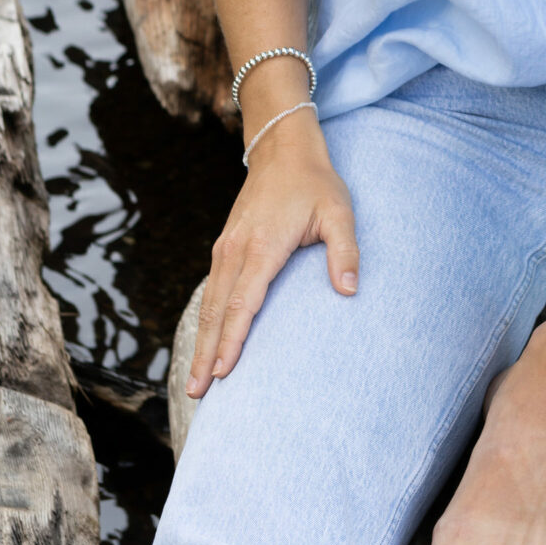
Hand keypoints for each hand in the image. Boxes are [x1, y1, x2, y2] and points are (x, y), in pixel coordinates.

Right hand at [186, 113, 358, 396]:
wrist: (282, 149)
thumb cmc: (315, 183)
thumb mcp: (339, 212)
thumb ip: (345, 251)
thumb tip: (349, 290)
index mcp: (263, 246)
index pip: (245, 302)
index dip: (233, 339)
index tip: (223, 372)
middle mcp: (236, 250)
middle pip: (218, 311)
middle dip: (206, 354)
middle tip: (199, 395)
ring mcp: (225, 248)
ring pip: (209, 303)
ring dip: (201, 342)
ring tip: (196, 382)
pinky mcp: (224, 247)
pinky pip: (211, 291)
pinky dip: (205, 321)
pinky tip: (204, 343)